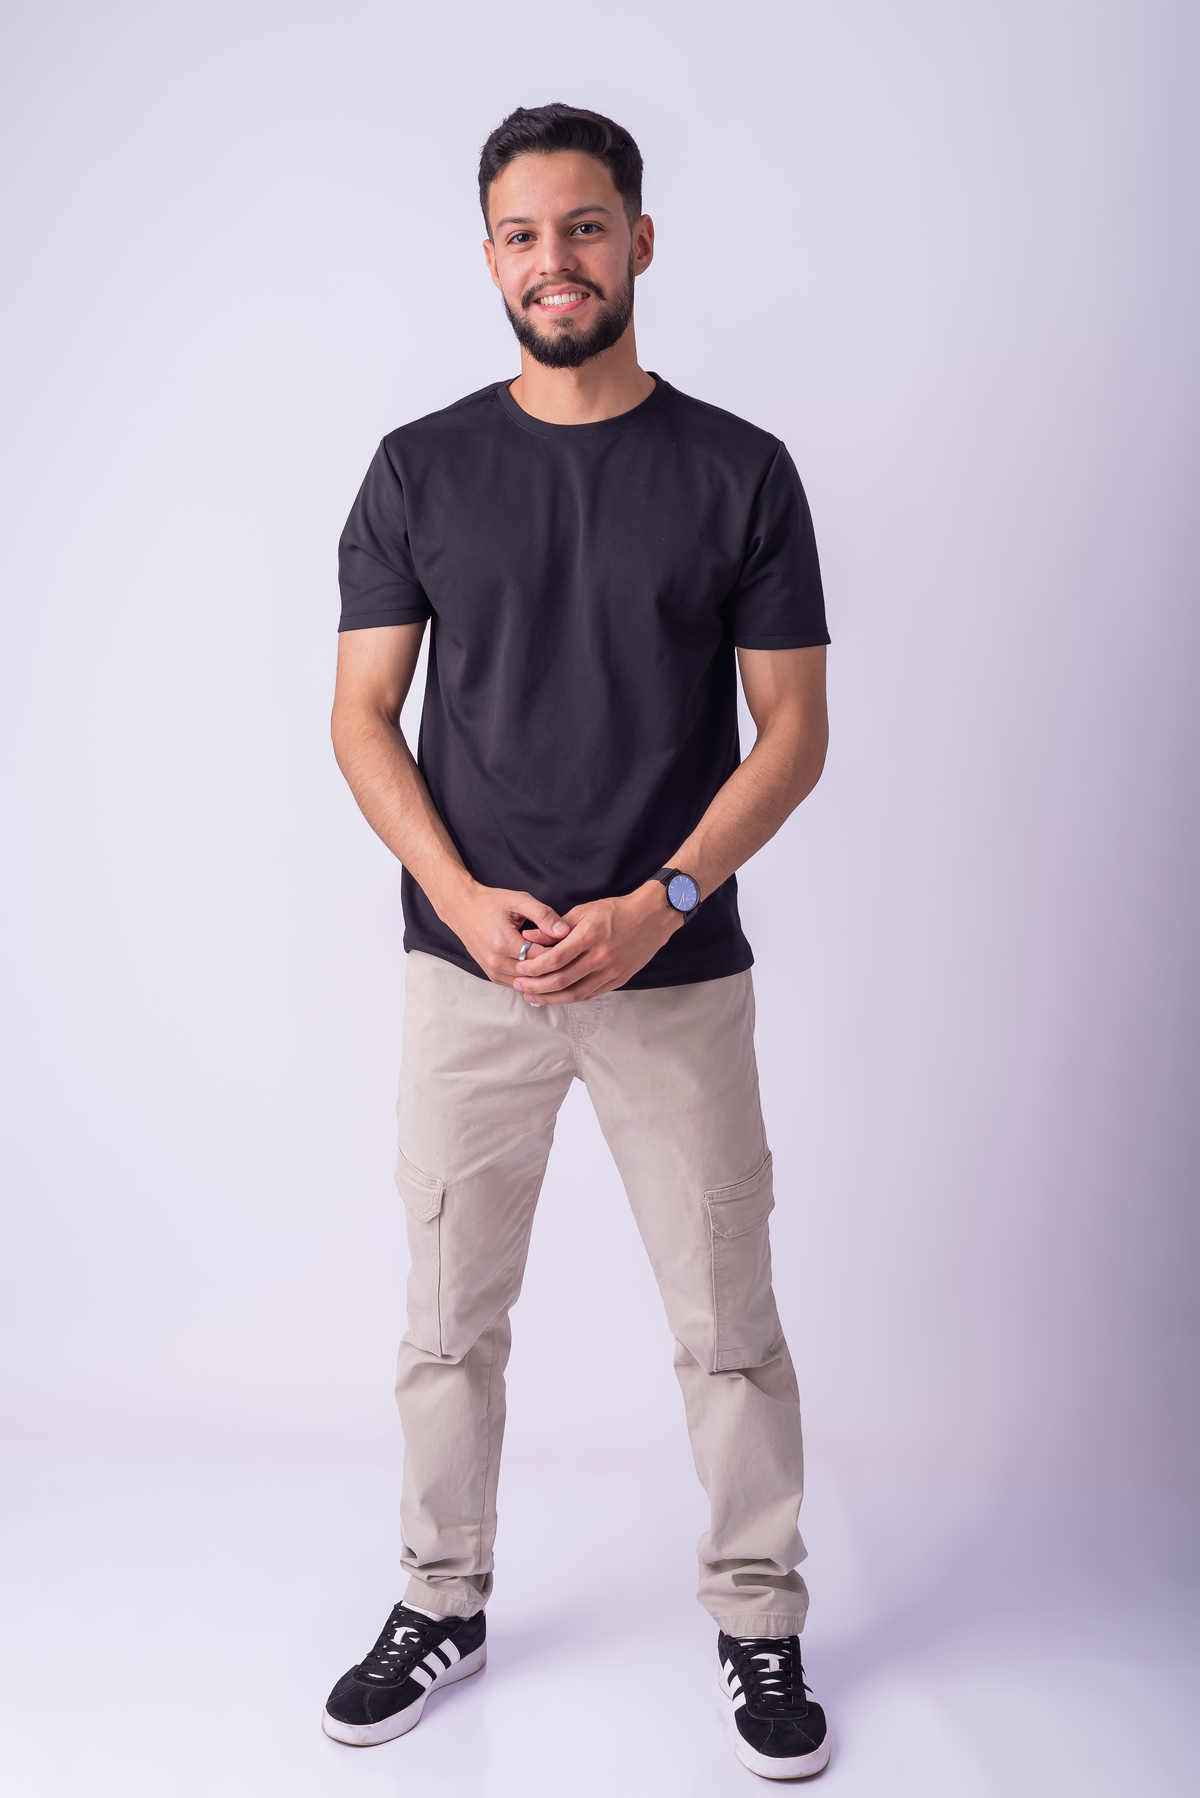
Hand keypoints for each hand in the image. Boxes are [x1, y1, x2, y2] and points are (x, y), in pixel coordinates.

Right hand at [441, 880, 570, 985]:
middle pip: (536, 973)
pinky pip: (517, 985)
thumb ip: (543, 915)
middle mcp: (496, 961)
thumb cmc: (490, 903)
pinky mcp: (492, 976)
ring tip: (558, 963)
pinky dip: (531, 979)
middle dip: (555, 966)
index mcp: (503, 942)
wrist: (461, 909)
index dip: (560, 952)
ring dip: (544, 975)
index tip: (572, 944)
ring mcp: (492, 971)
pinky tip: (543, 970)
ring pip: (528, 983)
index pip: (542, 957)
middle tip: (570, 955)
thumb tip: (564, 931)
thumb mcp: (519, 900)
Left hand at [511, 882, 682, 1003]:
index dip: (534, 968)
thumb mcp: (584, 911)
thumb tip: (529, 937)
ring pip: (575, 994)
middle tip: (520, 986)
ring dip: (550, 998)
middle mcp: (601, 957)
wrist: (652, 917)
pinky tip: (556, 997)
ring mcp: (612, 971)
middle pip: (562, 980)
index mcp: (590, 936)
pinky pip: (590, 995)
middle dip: (536, 986)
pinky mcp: (619, 980)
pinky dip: (570, 998)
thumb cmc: (616, 911)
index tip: (520, 969)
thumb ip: (555, 928)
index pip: (555, 959)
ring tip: (532, 997)